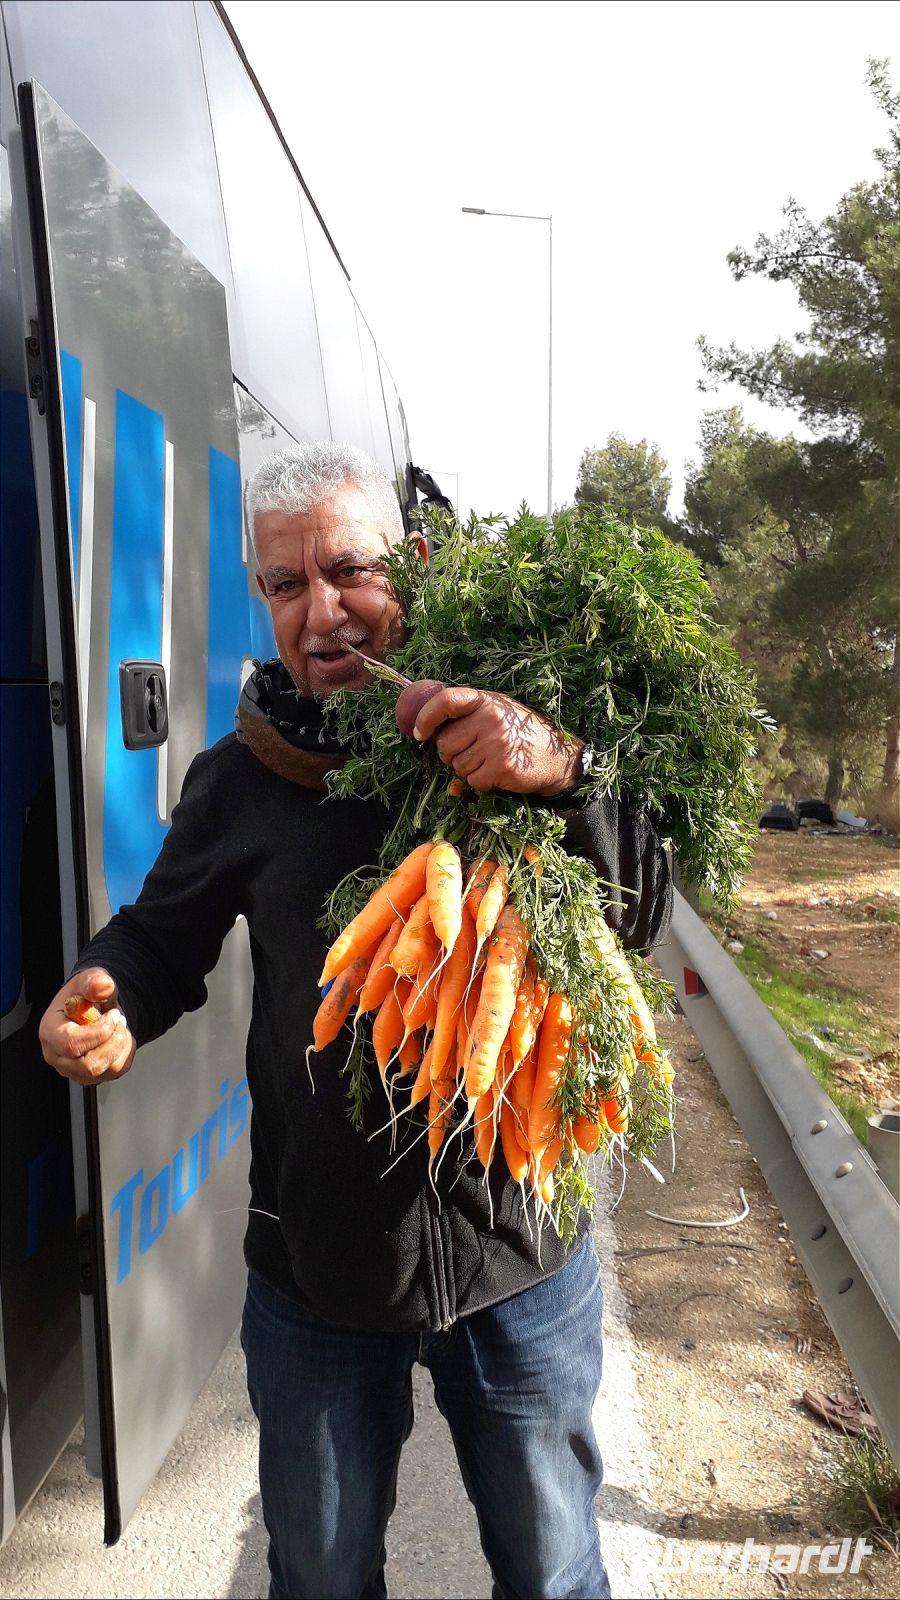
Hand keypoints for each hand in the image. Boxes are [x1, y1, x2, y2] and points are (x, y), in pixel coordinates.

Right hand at [39, 968, 136, 1086]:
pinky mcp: (89, 1076)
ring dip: (121, 1045)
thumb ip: (94, 981)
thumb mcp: (89, 980)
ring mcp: (72, 1069)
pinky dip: (125, 1053)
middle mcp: (57, 1055)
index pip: (71, 1043)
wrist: (93, 1008)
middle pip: (87, 1065)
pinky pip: (115, 1072)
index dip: (99, 1031)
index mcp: (50, 1032)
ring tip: (118, 1026)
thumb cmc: (85, 996)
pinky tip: (118, 1037)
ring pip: (103, 1071)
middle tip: (119, 1020)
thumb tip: (102, 986)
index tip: (113, 1015)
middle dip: (113, 1041)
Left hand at [412, 686, 583, 795]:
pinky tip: (498, 774)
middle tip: (473, 753)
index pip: (446, 701)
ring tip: (490, 762)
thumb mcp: (500, 711)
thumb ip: (470, 713)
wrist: (559, 758)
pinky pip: (473, 781)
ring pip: (457, 766)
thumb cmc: (524, 734)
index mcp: (487, 701)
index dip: (426, 717)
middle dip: (452, 754)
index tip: (419, 733)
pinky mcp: (501, 767)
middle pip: (445, 743)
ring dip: (468, 770)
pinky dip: (481, 783)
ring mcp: (496, 743)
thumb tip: (428, 724)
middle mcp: (490, 719)